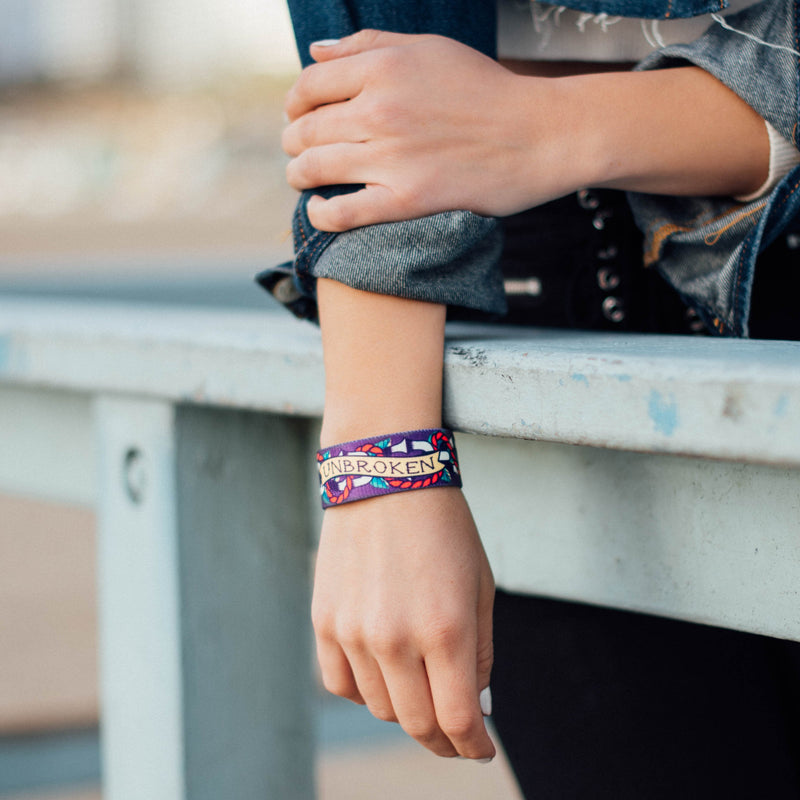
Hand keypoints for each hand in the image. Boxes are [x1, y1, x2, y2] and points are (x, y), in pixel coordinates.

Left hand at [282, 30, 579, 230]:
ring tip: (303, 180)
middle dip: (294, 142)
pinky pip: (342, 214)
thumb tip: (316, 51)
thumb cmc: (486, 90)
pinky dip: (320, 215)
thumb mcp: (430, 49)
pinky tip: (321, 209)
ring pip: (314, 169)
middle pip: (305, 130)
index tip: (298, 116)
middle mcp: (380, 110)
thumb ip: (369, 45)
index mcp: (383, 68)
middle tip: (299, 152)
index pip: (309, 85)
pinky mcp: (406, 200)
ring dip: (298, 175)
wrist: (539, 136)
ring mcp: (391, 158)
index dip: (295, 103)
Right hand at [311, 487, 495, 759]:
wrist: (385, 476)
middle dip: (444, 740)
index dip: (474, 746)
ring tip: (421, 690)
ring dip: (406, 710)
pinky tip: (383, 676)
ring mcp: (353, 632)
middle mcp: (395, 638)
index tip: (481, 750)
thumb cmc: (443, 527)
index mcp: (446, 629)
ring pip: (379, 708)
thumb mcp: (480, 585)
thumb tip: (478, 706)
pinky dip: (364, 692)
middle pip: (418, 723)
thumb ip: (481, 652)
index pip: (458, 719)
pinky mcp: (324, 621)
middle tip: (456, 737)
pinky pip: (340, 684)